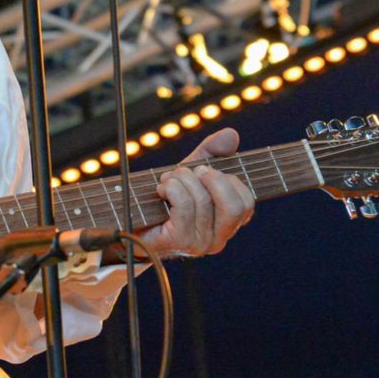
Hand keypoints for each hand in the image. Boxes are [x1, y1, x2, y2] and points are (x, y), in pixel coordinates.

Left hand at [139, 128, 254, 258]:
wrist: (132, 220)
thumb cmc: (166, 197)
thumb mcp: (192, 171)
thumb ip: (212, 152)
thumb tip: (231, 134)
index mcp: (227, 225)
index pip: (246, 203)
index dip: (229, 179)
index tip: (206, 171)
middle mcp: (218, 239)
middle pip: (234, 207)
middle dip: (212, 179)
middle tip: (193, 171)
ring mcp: (199, 243)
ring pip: (203, 200)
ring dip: (182, 179)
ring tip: (169, 180)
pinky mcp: (178, 241)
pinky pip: (184, 206)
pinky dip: (172, 188)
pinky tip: (162, 189)